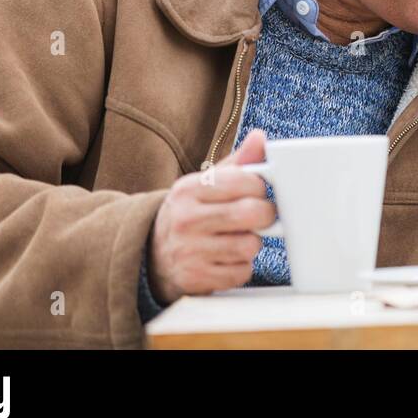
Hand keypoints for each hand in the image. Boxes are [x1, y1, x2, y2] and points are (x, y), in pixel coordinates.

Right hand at [147, 129, 275, 303]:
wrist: (152, 254)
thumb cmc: (190, 213)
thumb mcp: (206, 184)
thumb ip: (237, 164)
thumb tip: (260, 138)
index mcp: (190, 189)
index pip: (244, 181)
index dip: (260, 187)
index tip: (257, 192)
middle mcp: (186, 219)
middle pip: (251, 213)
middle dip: (265, 215)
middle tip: (260, 216)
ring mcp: (190, 251)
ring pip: (249, 245)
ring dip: (252, 243)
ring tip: (239, 237)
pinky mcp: (196, 278)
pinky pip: (240, 272)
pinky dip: (241, 267)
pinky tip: (228, 259)